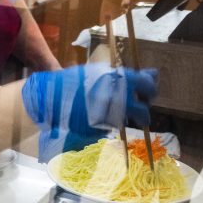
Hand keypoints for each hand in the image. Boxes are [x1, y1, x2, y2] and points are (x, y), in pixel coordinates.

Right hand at [23, 65, 157, 159]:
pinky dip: (109, 123)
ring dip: (124, 117)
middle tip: (139, 111)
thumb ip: (126, 76)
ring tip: (110, 111)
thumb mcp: (99, 72)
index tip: (149, 92)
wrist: (48, 97)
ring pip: (127, 120)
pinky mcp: (100, 129)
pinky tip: (98, 117)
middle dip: (143, 113)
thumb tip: (154, 75)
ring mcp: (109, 115)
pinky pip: (112, 127)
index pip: (148, 84)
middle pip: (143, 111)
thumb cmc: (73, 81)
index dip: (151, 89)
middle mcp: (116, 97)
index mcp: (117, 79)